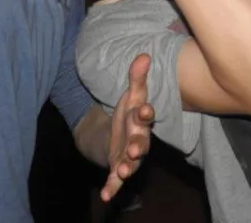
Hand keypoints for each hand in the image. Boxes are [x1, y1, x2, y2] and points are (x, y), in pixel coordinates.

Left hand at [101, 53, 153, 201]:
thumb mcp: (131, 94)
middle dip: (138, 147)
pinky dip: (111, 188)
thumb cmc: (129, 112)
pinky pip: (116, 180)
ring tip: (120, 170)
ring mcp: (129, 155)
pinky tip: (105, 196)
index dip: (145, 113)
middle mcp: (138, 140)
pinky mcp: (118, 166)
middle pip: (141, 144)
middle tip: (134, 150)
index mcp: (140, 120)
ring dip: (126, 167)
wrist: (120, 132)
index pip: (145, 116)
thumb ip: (136, 77)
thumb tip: (143, 55)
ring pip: (130, 163)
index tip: (145, 109)